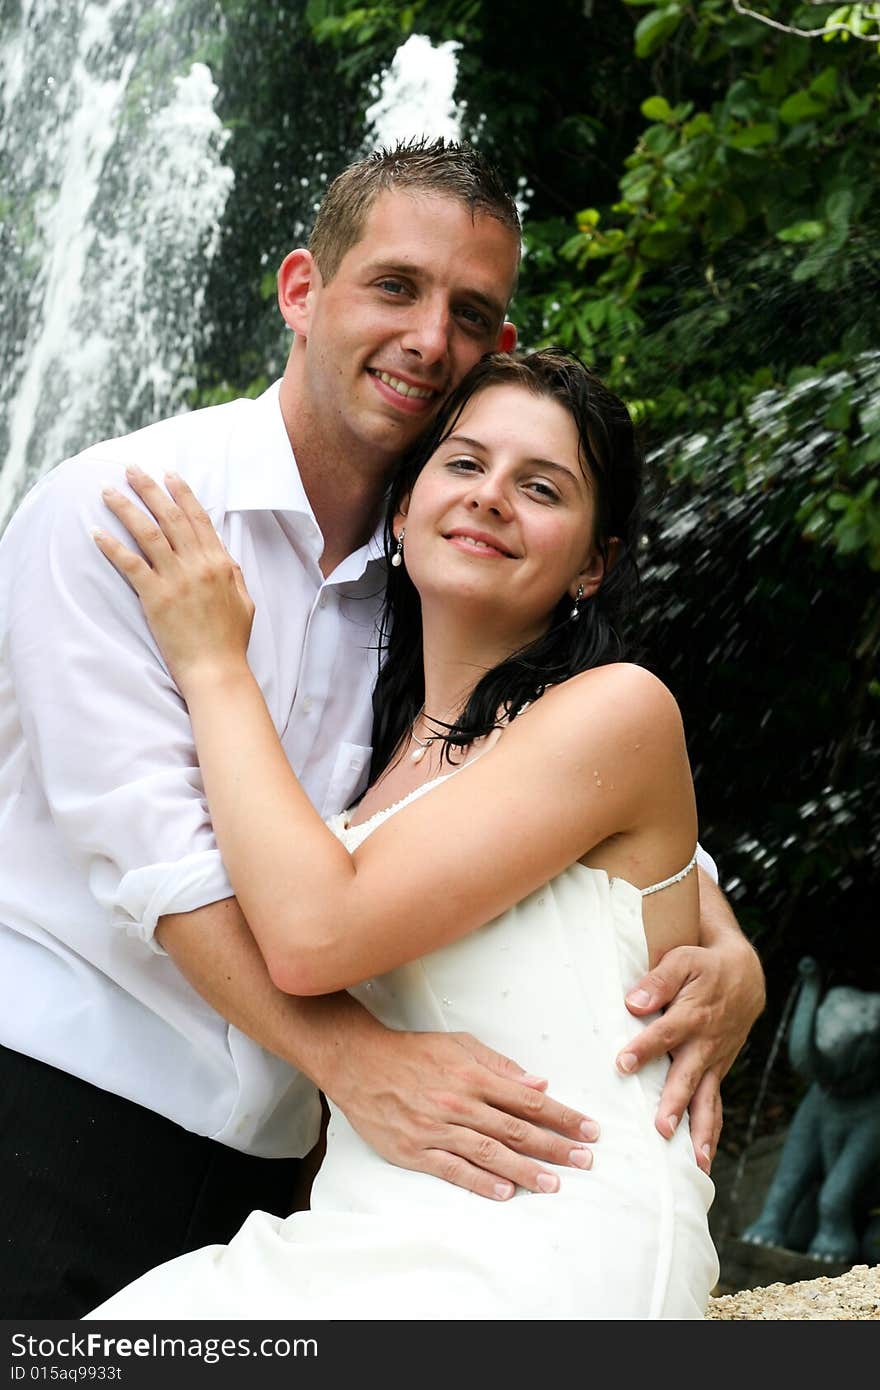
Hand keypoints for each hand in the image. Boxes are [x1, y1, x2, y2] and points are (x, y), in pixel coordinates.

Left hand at [93, 467, 253, 691]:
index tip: (168, 474)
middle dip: (150, 489)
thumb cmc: (230, 641)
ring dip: (126, 508)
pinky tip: (97, 532)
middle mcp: (199, 565)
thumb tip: (225, 556)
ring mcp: (177, 580)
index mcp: (221, 563)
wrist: (217, 670)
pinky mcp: (156, 597)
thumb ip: (234, 574)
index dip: (182, 493)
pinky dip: (112, 546)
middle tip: (131, 469)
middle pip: (170, 517)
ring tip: (107, 491)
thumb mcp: (244, 602)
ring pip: (148, 533)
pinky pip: (131, 564)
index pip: (198, 519)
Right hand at [328, 1028, 599, 1199]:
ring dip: (526, 1170)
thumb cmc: (413, 1053)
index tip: (587, 1128)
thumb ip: (499, 1065)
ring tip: (554, 1183)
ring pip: (490, 1153)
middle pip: (516, 1130)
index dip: (562, 1115)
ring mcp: (437, 1129)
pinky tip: (505, 1191)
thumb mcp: (459, 1044)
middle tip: (585, 1159)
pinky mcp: (416, 1150)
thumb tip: (537, 1084)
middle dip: (555, 1146)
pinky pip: (454, 1169)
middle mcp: (459, 1103)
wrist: (360, 1064)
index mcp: (473, 1075)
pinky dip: (481, 1182)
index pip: (528, 1101)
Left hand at [616, 932, 763, 1173]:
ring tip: (695, 1162)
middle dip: (676, 1104)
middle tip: (662, 1129)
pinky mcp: (718, 1071)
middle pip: (688, 1076)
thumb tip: (633, 1002)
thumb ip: (658, 980)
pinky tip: (704, 1158)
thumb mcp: (683, 961)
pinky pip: (715, 1104)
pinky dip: (711, 1131)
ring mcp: (715, 1061)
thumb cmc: (705, 966)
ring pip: (707, 1099)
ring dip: (700, 1130)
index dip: (644, 1048)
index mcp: (693, 1014)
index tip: (623, 1064)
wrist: (746, 976)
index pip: (665, 1034)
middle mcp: (706, 1043)